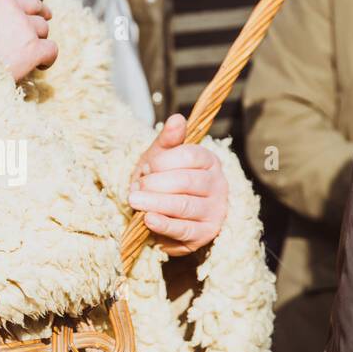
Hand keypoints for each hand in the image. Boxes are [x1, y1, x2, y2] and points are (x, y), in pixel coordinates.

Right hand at [0, 0, 57, 83]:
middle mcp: (8, 5)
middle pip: (34, 4)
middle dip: (37, 14)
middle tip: (34, 25)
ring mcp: (23, 26)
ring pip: (43, 27)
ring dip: (38, 38)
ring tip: (26, 51)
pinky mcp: (33, 49)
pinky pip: (51, 49)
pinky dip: (48, 57)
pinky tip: (40, 63)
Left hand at [127, 113, 228, 255]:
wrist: (165, 214)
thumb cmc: (163, 181)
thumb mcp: (161, 157)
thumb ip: (168, 139)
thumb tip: (177, 118)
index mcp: (209, 161)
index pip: (190, 156)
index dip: (163, 162)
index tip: (145, 168)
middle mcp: (218, 184)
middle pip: (186, 181)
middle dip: (155, 184)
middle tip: (135, 188)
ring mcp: (214, 210)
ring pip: (184, 205)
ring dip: (155, 202)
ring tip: (135, 201)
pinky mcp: (205, 234)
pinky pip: (184, 229)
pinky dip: (164, 224)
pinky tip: (148, 219)